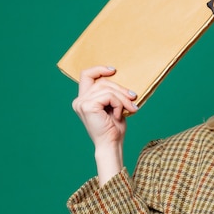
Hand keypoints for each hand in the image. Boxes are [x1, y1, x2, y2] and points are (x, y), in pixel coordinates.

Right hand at [71, 66, 138, 184]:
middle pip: (102, 82)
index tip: (114, 70)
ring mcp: (82, 103)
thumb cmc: (114, 129)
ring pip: (108, 89)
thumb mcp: (114, 107)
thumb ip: (112, 94)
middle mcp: (79, 100)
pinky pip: (109, 96)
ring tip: (131, 108)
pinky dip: (119, 104)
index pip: (86, 75)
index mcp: (83, 99)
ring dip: (123, 98)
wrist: (111, 145)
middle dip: (121, 89)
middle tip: (134, 98)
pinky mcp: (87, 106)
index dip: (99, 69)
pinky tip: (119, 115)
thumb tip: (122, 80)